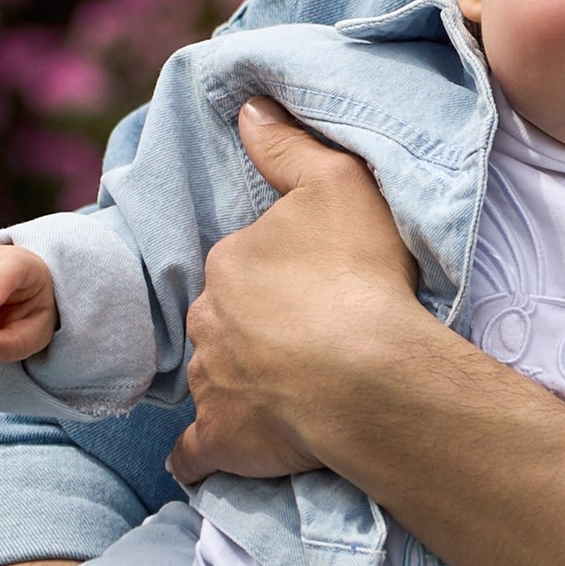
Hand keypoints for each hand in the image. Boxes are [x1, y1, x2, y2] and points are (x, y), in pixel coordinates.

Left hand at [172, 101, 420, 488]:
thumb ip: (288, 146)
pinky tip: (216, 457)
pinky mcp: (221, 441)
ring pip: (214, 379)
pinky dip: (204, 454)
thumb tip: (246, 108)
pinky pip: (197, 452)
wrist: (368, 376)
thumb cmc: (358, 278)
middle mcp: (207, 320)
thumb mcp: (338, 185)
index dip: (277, 278)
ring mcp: (210, 384)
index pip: (243, 267)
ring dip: (239, 385)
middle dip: (251, 330)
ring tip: (290, 398)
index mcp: (230, 263)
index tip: (315, 291)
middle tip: (306, 344)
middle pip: (223, 322)